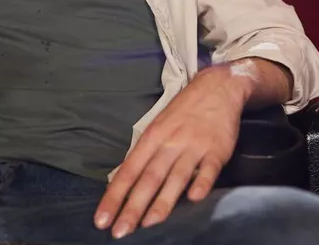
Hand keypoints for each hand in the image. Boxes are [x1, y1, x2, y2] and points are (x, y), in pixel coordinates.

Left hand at [94, 64, 250, 238]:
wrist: (217, 87)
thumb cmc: (184, 110)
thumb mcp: (158, 125)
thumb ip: (146, 153)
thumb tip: (123, 181)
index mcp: (152, 137)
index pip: (128, 171)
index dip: (114, 196)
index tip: (102, 219)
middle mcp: (170, 143)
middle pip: (148, 178)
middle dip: (133, 207)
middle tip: (120, 231)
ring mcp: (194, 146)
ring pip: (175, 177)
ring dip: (162, 201)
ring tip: (148, 223)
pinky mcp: (217, 150)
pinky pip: (208, 169)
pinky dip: (201, 183)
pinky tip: (194, 198)